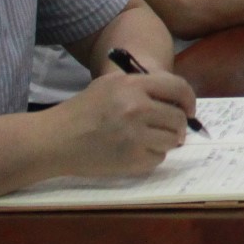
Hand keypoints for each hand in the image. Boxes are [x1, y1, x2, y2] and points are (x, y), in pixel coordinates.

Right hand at [54, 70, 192, 178]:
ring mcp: (135, 135)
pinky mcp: (131, 159)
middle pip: (178, 118)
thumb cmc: (81, 110)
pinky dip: (150, 157)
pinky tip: (133, 152)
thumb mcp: (110, 84)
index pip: (179, 88)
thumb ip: (143, 86)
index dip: (189, 100)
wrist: (54, 140)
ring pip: (172, 140)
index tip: (189, 109)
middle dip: (177, 125)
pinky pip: (158, 158)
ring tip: (146, 140)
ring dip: (165, 141)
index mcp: (132, 85)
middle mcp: (137, 108)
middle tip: (169, 129)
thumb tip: (177, 99)